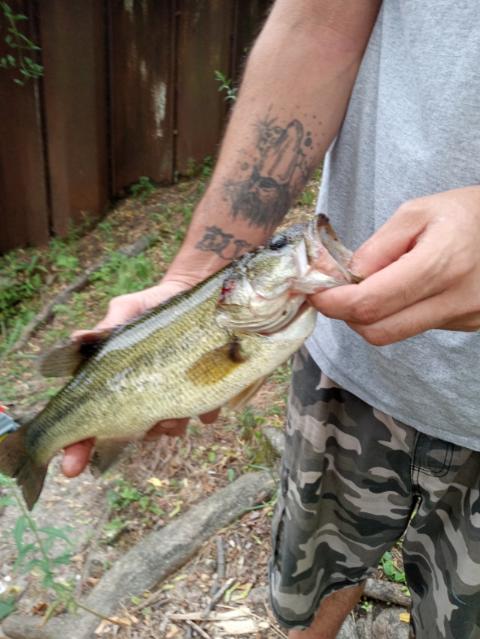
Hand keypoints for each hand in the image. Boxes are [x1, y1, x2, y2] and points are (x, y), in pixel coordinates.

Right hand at [62, 280, 219, 476]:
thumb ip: (106, 327)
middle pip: (130, 432)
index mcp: (113, 383)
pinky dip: (205, 410)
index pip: (88, 424)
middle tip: (148, 422)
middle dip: (137, 433)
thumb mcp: (126, 311)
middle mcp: (140, 396)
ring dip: (170, 425)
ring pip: (167, 428)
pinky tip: (208, 403)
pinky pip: (203, 411)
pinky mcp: (201, 391)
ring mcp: (171, 397)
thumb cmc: (149, 307)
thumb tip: (77, 339)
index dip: (77, 448)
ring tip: (175, 412)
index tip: (71, 468)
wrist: (192, 295)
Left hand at [310, 186, 479, 344]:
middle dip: (346, 314)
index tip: (316, 293)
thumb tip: (345, 277)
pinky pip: (414, 328)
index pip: (372, 302)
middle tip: (335, 292)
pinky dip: (395, 313)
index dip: (334, 302)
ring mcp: (463, 317)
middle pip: (378, 330)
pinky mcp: (465, 325)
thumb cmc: (464, 212)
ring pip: (394, 333)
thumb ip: (377, 248)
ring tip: (372, 284)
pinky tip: (403, 289)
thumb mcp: (416, 212)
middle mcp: (456, 299)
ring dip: (369, 315)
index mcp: (443, 263)